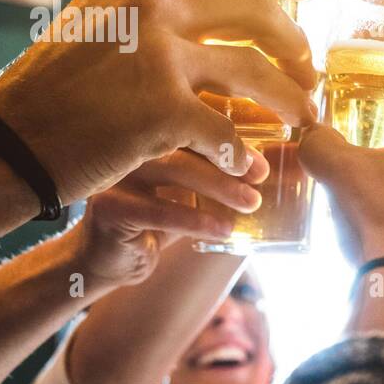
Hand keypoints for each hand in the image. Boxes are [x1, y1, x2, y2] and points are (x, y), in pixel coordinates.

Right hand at [0, 0, 318, 202]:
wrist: (8, 142)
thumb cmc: (54, 87)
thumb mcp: (96, 16)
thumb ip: (146, 0)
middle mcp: (149, 2)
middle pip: (257, 11)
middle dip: (295, 42)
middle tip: (309, 66)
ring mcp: (157, 55)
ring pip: (257, 74)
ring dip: (289, 99)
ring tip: (301, 118)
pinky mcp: (161, 112)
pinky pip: (228, 134)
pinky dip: (242, 156)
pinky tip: (246, 168)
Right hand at [67, 148, 267, 289]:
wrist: (111, 259)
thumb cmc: (156, 219)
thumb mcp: (192, 193)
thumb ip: (223, 176)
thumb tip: (274, 171)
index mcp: (149, 132)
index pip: (193, 123)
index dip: (231, 140)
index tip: (262, 163)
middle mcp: (129, 143)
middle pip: (184, 141)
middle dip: (228, 160)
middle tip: (260, 178)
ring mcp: (115, 172)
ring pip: (172, 169)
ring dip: (218, 186)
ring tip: (250, 203)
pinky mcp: (108, 206)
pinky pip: (159, 210)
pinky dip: (196, 219)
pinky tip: (224, 230)